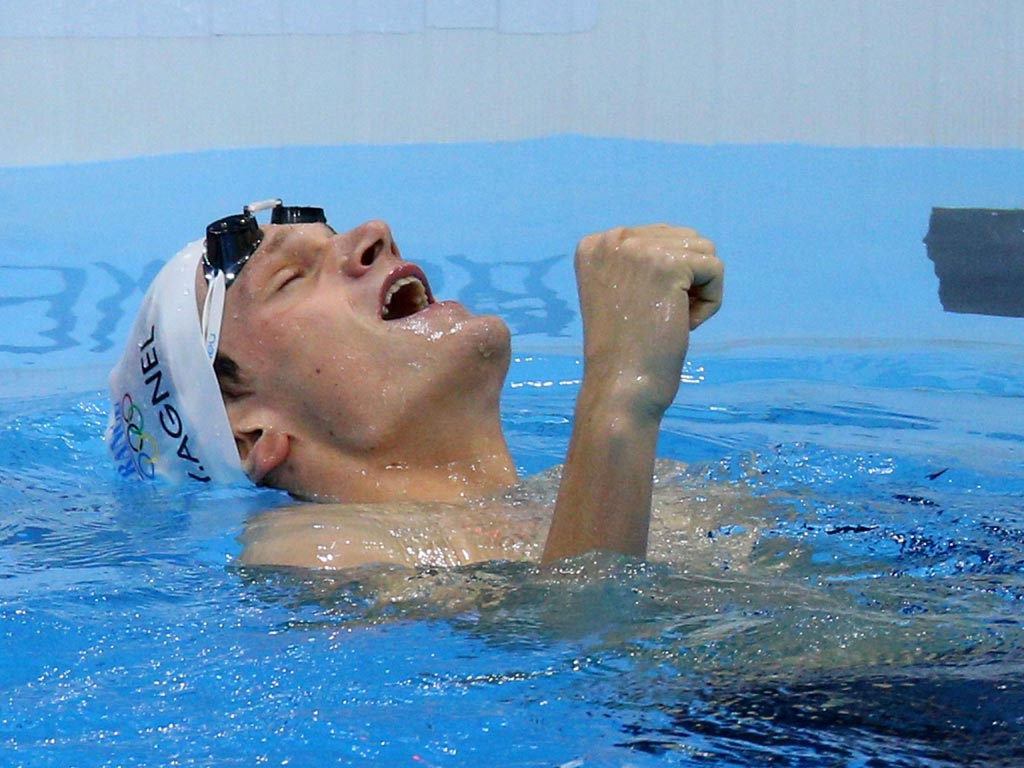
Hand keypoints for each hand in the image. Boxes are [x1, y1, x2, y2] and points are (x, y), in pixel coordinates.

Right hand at [574, 224, 722, 415]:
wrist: (620, 386)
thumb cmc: (624, 350)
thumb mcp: (620, 291)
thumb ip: (641, 262)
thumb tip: (690, 241)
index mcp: (595, 245)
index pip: (658, 237)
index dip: (665, 278)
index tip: (643, 310)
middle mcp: (612, 239)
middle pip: (684, 239)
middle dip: (685, 281)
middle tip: (658, 317)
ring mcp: (638, 249)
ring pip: (703, 251)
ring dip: (698, 290)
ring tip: (671, 319)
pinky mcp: (668, 265)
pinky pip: (715, 269)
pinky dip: (710, 302)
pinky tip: (685, 324)